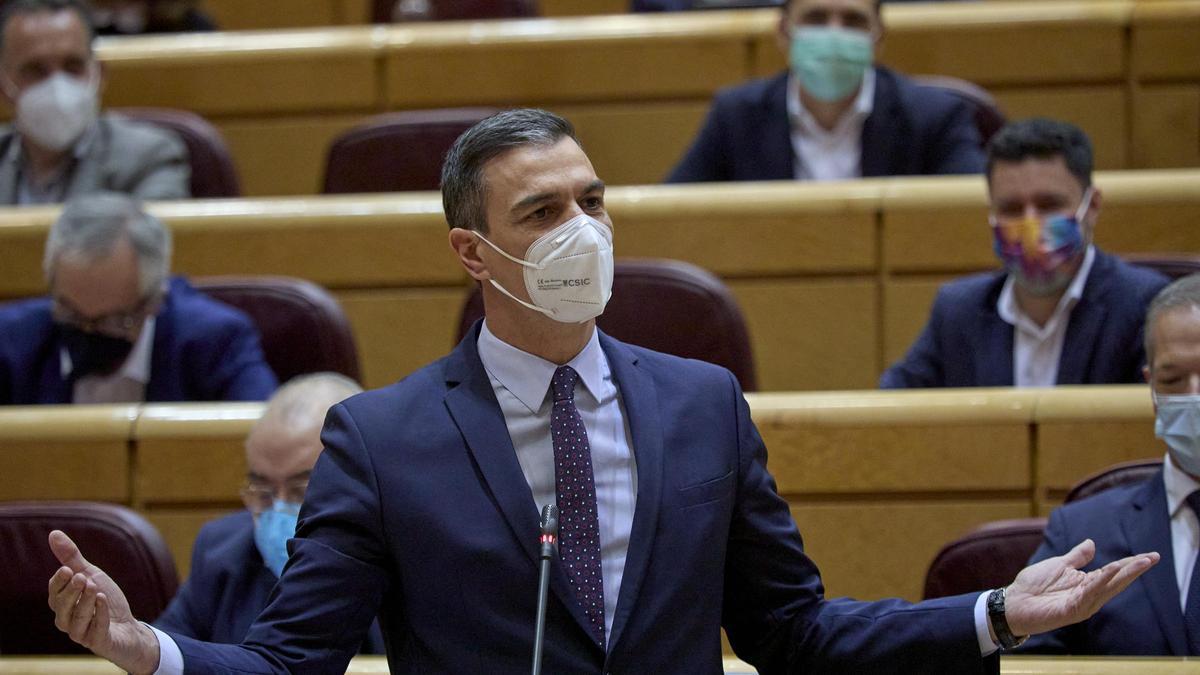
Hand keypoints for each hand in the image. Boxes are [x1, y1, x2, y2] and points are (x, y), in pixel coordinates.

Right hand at [47, 530, 160, 674]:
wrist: (127, 627)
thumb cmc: (104, 600)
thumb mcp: (91, 574)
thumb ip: (71, 558)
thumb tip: (53, 533)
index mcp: (63, 603)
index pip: (53, 593)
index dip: (59, 582)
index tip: (68, 569)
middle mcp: (67, 620)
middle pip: (61, 607)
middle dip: (71, 591)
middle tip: (82, 577)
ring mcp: (81, 633)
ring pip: (76, 619)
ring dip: (85, 602)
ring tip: (94, 586)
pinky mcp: (98, 642)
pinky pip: (96, 630)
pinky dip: (100, 615)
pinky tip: (104, 600)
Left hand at [1003, 538, 1158, 636]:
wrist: (1013, 603)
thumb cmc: (1033, 586)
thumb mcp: (1058, 565)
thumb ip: (1077, 557)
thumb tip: (1092, 543)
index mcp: (1087, 584)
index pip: (1114, 573)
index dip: (1132, 564)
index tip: (1151, 555)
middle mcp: (1089, 595)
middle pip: (1117, 581)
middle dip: (1136, 569)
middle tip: (1153, 557)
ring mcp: (1082, 604)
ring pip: (1108, 588)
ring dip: (1125, 574)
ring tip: (1140, 561)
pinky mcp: (1072, 610)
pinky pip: (1089, 594)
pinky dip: (1101, 581)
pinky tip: (1112, 570)